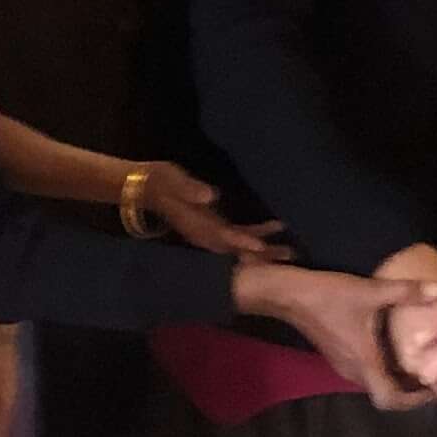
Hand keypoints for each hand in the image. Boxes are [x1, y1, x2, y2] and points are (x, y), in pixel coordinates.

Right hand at [143, 164, 285, 264]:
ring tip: (290, 251)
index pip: (221, 237)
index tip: (260, 246)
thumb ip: (189, 189)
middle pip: (235, 250)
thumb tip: (209, 197)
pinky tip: (275, 229)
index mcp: (195, 225)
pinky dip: (256, 235)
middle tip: (289, 257)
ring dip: (263, 250)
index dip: (240, 242)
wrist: (146, 187)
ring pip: (239, 247)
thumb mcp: (171, 180)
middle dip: (261, 255)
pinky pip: (238, 235)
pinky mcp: (214, 226)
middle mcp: (205, 234)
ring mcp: (210, 232)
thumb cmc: (159, 180)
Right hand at [240, 263, 428, 411]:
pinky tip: (395, 350)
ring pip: (375, 383)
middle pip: (386, 395)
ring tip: (419, 363)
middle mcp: (354, 372)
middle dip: (410, 390)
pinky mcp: (339, 356)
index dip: (414, 401)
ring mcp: (344, 366)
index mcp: (364, 363)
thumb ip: (405, 291)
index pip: (390, 400)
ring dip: (396, 380)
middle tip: (434, 375)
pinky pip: (367, 372)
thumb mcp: (370, 291)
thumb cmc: (329, 297)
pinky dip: (384, 369)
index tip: (433, 389)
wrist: (289, 295)